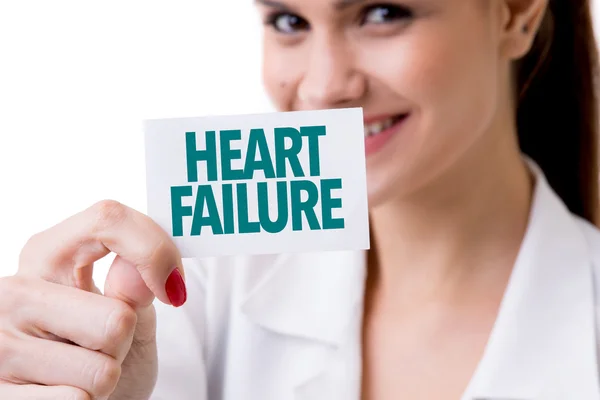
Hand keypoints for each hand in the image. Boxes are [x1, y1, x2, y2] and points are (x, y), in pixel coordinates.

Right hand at [0, 200, 185, 398]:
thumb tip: (141, 271)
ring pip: (102, 369)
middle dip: (126, 338)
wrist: (83, 399)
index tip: (173, 288)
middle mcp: (13, 292)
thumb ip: (135, 285)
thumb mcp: (128, 309)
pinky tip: (63, 390)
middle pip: (117, 318)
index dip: (155, 250)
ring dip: (105, 377)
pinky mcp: (0, 395)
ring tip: (81, 368)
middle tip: (105, 342)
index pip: (108, 219)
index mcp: (46, 253)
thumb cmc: (103, 349)